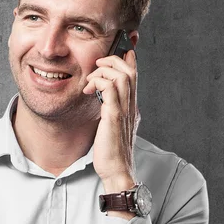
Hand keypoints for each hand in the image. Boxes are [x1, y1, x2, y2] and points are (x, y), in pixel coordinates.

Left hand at [83, 49, 139, 195]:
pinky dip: (99, 83)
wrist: (116, 171)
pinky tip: (89, 90)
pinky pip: (110, 89)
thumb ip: (111, 111)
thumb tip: (104, 100)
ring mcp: (124, 111)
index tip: (120, 52)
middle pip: (130, 71)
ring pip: (121, 76)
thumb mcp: (112, 127)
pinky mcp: (114, 116)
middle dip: (113, 60)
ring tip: (91, 80)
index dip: (129, 60)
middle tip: (98, 64)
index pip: (135, 76)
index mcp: (131, 107)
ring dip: (103, 71)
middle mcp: (131, 106)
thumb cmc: (112, 152)